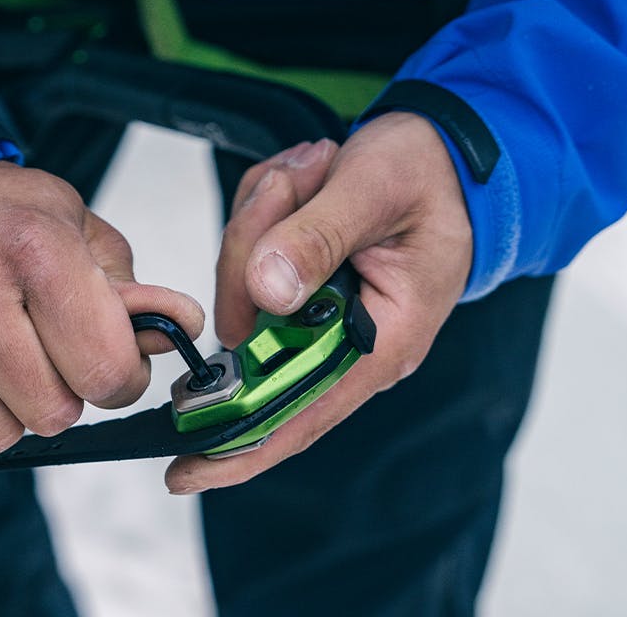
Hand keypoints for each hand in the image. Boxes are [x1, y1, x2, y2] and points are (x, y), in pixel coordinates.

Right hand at [0, 160, 203, 458]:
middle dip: (61, 393)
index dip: (119, 377)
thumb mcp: (69, 223)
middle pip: (52, 413)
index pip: (106, 371)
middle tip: (42, 353)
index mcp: (34, 248)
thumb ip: (126, 288)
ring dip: (7, 412)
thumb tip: (177, 328)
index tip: (103, 358)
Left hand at [166, 111, 472, 492]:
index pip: (301, 415)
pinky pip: (245, 255)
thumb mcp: (375, 189)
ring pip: (238, 282)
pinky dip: (263, 210)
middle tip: (297, 183)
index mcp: (381, 340)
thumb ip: (318, 237)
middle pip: (250, 329)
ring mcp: (313, 312)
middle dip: (252, 244)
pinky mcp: (293, 283)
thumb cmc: (428, 175)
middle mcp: (344, 340)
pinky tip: (304, 182)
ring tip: (315, 174)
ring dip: (263, 215)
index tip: (182, 473)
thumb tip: (265, 294)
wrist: (445, 153)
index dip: (238, 448)